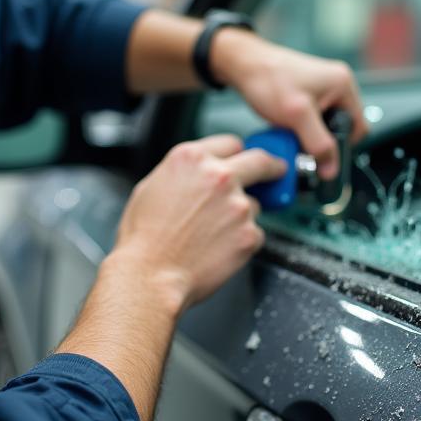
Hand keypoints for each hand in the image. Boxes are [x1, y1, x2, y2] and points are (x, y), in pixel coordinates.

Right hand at [112, 134, 286, 312]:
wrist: (150, 276)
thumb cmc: (144, 238)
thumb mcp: (151, 186)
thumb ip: (183, 172)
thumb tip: (198, 173)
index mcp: (191, 158)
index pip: (231, 143)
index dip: (235, 154)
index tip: (242, 159)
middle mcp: (219, 176)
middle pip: (261, 160)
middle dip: (271, 166)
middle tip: (276, 171)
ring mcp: (238, 205)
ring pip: (253, 203)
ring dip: (242, 215)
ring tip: (213, 234)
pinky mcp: (250, 234)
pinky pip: (255, 232)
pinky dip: (242, 240)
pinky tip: (218, 248)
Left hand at [211, 30, 366, 179]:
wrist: (243, 64)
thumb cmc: (269, 78)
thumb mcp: (298, 116)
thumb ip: (318, 145)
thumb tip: (331, 169)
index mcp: (343, 84)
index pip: (358, 127)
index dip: (342, 145)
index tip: (324, 155)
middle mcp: (336, 84)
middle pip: (340, 127)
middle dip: (320, 139)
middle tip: (301, 140)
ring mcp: (320, 87)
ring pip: (322, 125)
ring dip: (307, 134)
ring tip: (290, 130)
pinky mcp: (305, 93)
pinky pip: (309, 119)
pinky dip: (298, 127)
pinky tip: (284, 125)